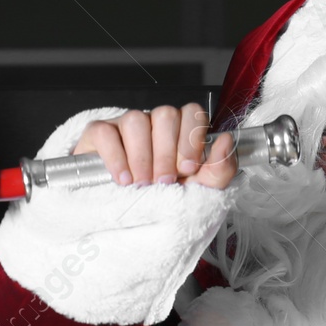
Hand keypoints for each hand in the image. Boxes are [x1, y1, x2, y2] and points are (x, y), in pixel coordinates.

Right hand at [71, 103, 238, 190]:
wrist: (129, 213)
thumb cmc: (167, 196)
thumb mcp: (201, 188)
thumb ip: (220, 168)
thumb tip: (226, 140)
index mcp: (181, 130)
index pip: (192, 112)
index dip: (191, 137)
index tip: (189, 167)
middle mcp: (155, 122)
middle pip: (165, 115)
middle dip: (167, 153)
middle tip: (165, 181)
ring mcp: (126, 124)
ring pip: (136, 120)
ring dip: (142, 156)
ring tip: (143, 183)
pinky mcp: (99, 133)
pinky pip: (106, 133)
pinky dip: (116, 157)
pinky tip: (123, 179)